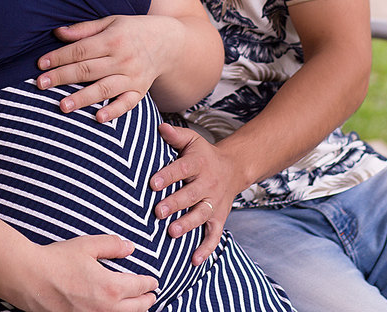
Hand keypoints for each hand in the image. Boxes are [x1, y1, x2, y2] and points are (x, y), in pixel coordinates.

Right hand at [13, 235, 157, 311]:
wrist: (27, 278)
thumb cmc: (56, 260)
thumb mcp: (87, 245)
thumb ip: (112, 245)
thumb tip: (130, 248)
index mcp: (111, 287)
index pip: (139, 287)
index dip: (149, 284)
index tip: (154, 282)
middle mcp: (105, 309)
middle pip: (136, 309)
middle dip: (147, 301)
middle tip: (152, 296)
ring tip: (137, 307)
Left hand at [37, 16, 174, 121]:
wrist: (168, 42)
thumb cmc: (132, 30)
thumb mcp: (111, 22)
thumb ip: (84, 29)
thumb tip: (58, 33)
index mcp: (113, 39)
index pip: (81, 50)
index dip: (59, 57)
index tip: (41, 65)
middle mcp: (123, 58)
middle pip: (88, 69)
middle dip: (63, 77)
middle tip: (41, 84)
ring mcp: (133, 76)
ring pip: (104, 89)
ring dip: (83, 98)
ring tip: (62, 106)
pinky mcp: (140, 91)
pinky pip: (127, 103)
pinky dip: (114, 111)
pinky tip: (98, 118)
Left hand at [150, 123, 242, 264]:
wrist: (233, 169)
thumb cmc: (203, 155)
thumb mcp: (192, 140)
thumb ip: (176, 135)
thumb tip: (160, 127)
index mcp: (199, 164)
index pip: (182, 169)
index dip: (168, 176)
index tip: (152, 183)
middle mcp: (208, 184)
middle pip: (191, 195)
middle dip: (175, 204)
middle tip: (157, 212)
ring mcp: (214, 203)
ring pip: (201, 215)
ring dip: (187, 224)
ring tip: (172, 232)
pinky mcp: (218, 218)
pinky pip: (214, 235)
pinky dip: (206, 248)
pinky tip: (194, 260)